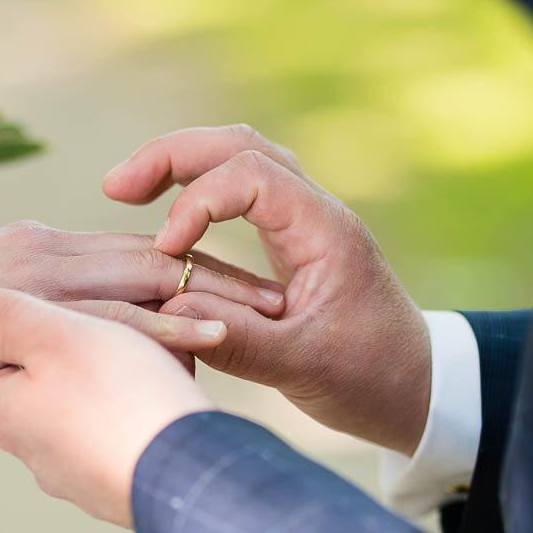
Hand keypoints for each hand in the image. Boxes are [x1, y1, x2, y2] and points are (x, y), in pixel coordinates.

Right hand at [0, 221, 277, 403]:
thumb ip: (16, 338)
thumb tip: (41, 367)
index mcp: (40, 252)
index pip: (133, 257)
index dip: (192, 271)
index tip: (245, 292)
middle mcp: (49, 250)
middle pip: (157, 258)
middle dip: (223, 275)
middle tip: (287, 296)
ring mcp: (40, 274)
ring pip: (148, 280)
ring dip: (213, 296)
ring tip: (274, 315)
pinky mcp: (31, 307)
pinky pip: (114, 316)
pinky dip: (169, 326)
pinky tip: (216, 338)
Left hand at [0, 288, 213, 525]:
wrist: (190, 478)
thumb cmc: (121, 399)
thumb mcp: (56, 336)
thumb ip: (7, 317)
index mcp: (1, 409)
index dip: (35, 321)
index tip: (76, 309)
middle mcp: (28, 448)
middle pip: (47, 375)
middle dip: (86, 347)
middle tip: (128, 331)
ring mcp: (73, 473)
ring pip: (89, 403)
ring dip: (121, 376)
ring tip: (158, 361)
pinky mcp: (114, 485)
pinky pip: (121, 430)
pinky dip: (143, 407)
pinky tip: (170, 393)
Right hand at [103, 126, 432, 454]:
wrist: (417, 387)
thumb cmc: (371, 379)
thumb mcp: (304, 370)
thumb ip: (240, 342)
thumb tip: (170, 311)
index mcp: (325, 232)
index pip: (250, 176)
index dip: (196, 202)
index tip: (164, 252)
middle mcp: (315, 211)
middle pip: (239, 145)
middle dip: (172, 156)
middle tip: (115, 187)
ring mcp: (304, 219)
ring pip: (239, 157)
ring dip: (181, 163)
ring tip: (126, 190)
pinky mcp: (292, 237)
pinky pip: (241, 188)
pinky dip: (197, 187)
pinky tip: (164, 216)